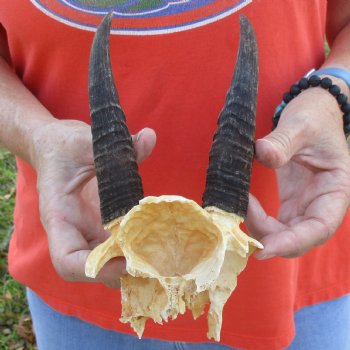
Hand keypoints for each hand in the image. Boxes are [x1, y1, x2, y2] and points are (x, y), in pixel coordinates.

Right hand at [33, 120, 155, 286]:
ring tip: (161, 259)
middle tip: (154, 264)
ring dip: (131, 264)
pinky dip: (134, 249)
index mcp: (60, 216)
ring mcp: (88, 230)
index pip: (67, 259)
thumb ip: (116, 146)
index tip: (127, 261)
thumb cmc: (63, 146)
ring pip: (107, 262)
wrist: (56, 147)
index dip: (96, 268)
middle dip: (120, 272)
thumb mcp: (84, 141)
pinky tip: (158, 243)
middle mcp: (73, 231)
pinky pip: (117, 245)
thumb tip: (149, 138)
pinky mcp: (101, 224)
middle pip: (91, 269)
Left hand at [246, 87, 349, 258]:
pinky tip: (244, 204)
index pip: (319, 227)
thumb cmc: (315, 118)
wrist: (313, 114)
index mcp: (335, 190)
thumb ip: (283, 141)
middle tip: (240, 223)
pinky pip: (275, 223)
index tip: (265, 249)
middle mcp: (322, 204)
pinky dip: (258, 220)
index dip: (293, 242)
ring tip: (240, 205)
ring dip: (261, 230)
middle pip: (300, 238)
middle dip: (270, 239)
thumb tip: (262, 154)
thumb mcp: (301, 125)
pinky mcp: (291, 203)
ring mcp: (306, 206)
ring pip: (285, 234)